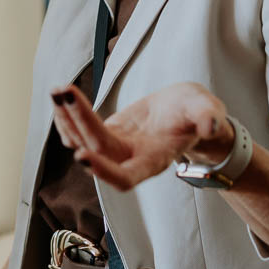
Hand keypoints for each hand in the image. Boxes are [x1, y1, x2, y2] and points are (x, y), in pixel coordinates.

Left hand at [52, 81, 231, 190]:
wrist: (187, 113)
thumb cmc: (198, 114)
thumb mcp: (207, 109)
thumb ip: (209, 117)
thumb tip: (210, 125)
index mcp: (154, 160)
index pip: (125, 177)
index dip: (103, 170)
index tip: (82, 156)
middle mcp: (130, 159)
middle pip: (97, 149)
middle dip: (78, 122)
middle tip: (64, 93)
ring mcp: (115, 148)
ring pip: (82, 141)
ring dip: (66, 118)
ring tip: (58, 91)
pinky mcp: (106, 134)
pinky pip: (78, 131)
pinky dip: (66, 116)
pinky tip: (60, 97)